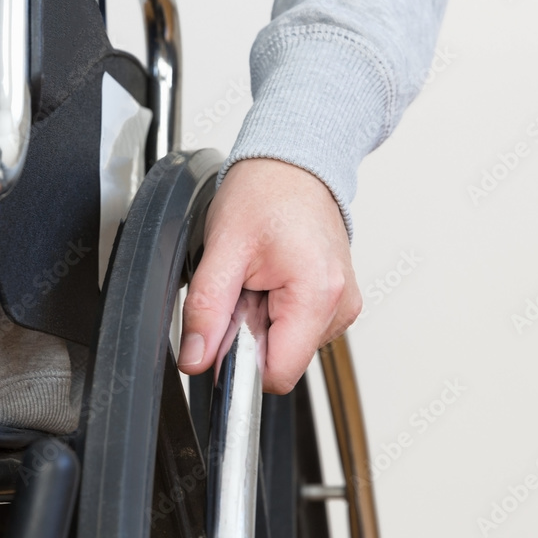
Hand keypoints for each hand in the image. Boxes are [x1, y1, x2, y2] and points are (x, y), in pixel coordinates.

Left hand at [177, 158, 361, 392]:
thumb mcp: (222, 249)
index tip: (225, 329)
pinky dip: (276, 312)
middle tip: (242, 287)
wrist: (292, 164)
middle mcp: (340, 305)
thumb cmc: (265, 193)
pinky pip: (297, 329)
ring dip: (261, 323)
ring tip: (257, 278)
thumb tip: (195, 359)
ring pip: (287, 347)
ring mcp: (343, 305)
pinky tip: (271, 280)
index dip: (239, 363)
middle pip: (281, 360)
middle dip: (249, 334)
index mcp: (317, 294)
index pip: (278, 374)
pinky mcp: (338, 302)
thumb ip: (205, 311)